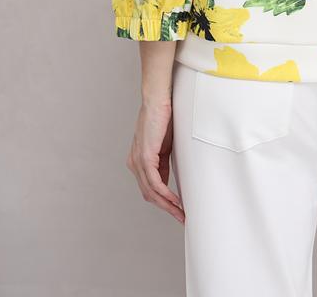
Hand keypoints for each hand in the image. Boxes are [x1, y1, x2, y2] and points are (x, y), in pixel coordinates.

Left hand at [126, 98, 184, 222]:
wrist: (157, 99)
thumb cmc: (163, 117)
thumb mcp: (164, 145)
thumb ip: (163, 162)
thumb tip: (169, 179)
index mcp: (138, 160)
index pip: (149, 188)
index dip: (163, 201)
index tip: (177, 210)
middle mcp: (135, 163)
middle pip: (149, 194)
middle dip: (166, 208)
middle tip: (181, 217)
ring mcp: (138, 161)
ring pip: (151, 192)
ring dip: (167, 205)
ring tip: (181, 213)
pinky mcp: (145, 157)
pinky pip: (155, 183)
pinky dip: (166, 195)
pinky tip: (176, 201)